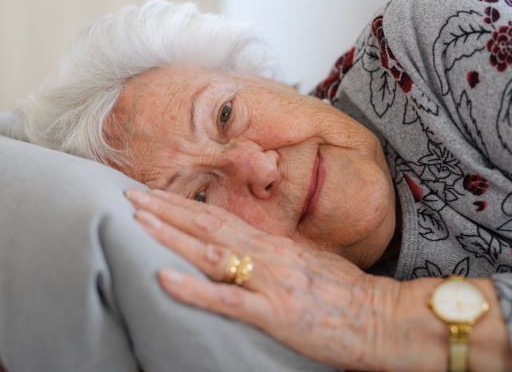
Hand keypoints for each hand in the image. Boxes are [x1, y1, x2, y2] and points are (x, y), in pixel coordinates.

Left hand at [127, 188, 401, 370]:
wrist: (380, 318)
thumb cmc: (345, 294)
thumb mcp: (307, 264)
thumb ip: (275, 254)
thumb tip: (249, 249)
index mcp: (274, 244)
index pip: (221, 216)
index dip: (184, 204)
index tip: (155, 194)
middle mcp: (267, 255)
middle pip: (209, 224)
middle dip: (167, 209)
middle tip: (131, 194)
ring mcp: (269, 281)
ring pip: (212, 251)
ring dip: (172, 235)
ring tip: (137, 221)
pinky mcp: (273, 313)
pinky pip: (227, 299)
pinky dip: (194, 288)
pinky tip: (165, 278)